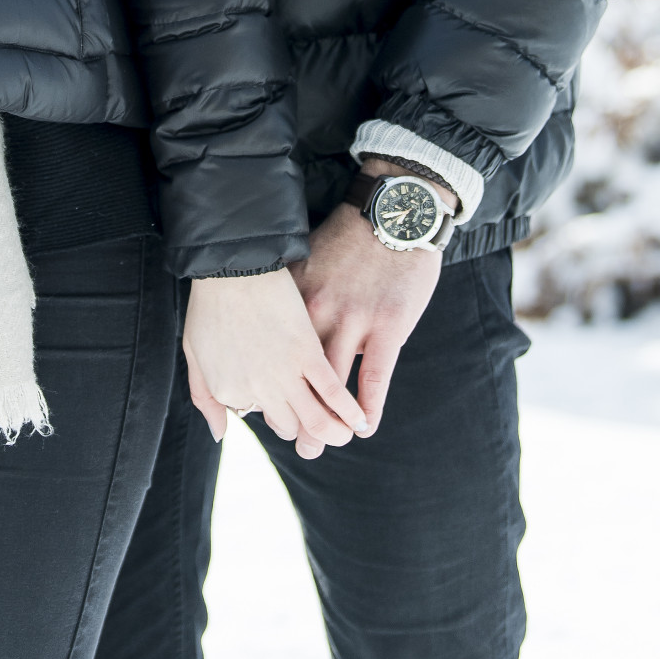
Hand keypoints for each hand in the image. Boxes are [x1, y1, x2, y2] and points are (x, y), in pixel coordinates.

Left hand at [182, 269, 371, 460]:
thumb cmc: (211, 301)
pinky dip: (350, 412)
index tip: (274, 389)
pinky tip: (360, 420)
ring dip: (334, 435)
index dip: (266, 403)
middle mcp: (257, 391)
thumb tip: (220, 434)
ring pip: (316, 422)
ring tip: (346, 435)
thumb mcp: (193, 351)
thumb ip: (204, 398)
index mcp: (227, 391)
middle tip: (312, 419)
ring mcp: (285, 375)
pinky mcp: (309, 354)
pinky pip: (334, 393)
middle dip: (299, 426)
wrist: (231, 264)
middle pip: (287, 425)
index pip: (255, 414)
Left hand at [292, 175, 447, 435]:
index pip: (274, 352)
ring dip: (327, 423)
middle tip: (293, 443)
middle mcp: (318, 312)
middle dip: (293, 414)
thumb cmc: (347, 237)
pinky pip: (375, 379)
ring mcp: (354, 322)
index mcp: (294, 297)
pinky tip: (363, 427)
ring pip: (332, 387)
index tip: (265, 407)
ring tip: (322, 446)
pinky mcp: (388, 328)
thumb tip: (269, 326)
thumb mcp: (304, 258)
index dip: (269, 381)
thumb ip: (289, 295)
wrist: (393, 212)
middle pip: (298, 377)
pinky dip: (367, 408)